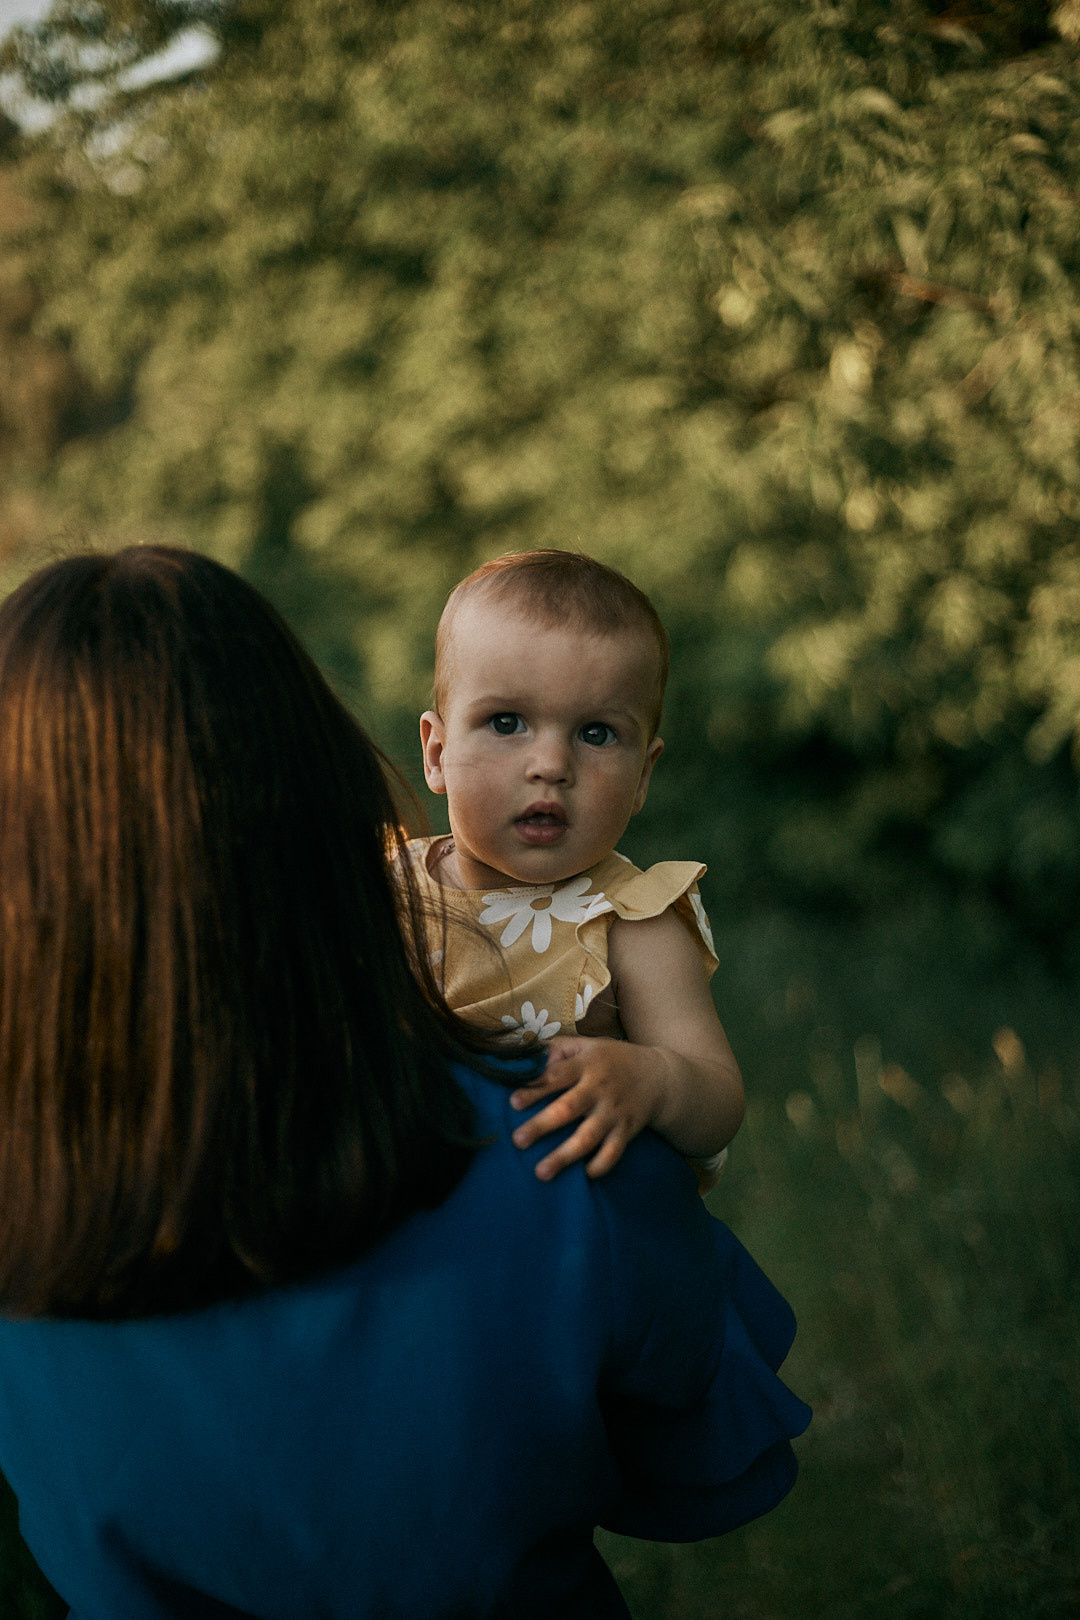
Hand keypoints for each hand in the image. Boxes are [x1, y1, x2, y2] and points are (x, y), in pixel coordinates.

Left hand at [508, 1036, 665, 1180]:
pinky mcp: (627, 1130)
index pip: (557, 1075)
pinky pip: (614, 1152)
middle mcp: (599, 1089)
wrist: (660, 1076)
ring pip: (588, 1136)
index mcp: (587, 1064)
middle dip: (542, 1125)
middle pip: (568, 1108)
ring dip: (564, 1155)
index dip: (535, 1088)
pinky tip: (585, 1175)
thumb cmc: (613, 1060)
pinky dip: (601, 1165)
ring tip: (541, 1172)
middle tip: (518, 1140)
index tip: (513, 1103)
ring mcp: (614, 1112)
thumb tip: (530, 1060)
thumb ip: (558, 1049)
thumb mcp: (589, 1045)